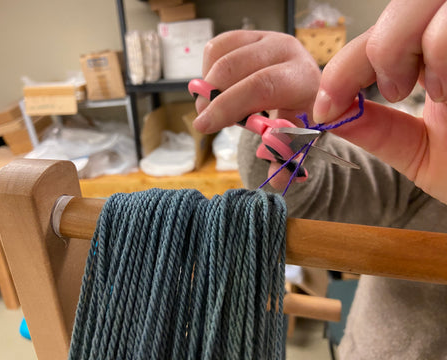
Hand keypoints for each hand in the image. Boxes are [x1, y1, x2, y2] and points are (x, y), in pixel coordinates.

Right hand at [192, 30, 320, 189]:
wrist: (304, 89)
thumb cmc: (299, 118)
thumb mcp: (299, 142)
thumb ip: (287, 161)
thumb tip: (276, 177)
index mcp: (304, 79)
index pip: (262, 86)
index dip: (228, 106)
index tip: (204, 126)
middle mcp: (287, 50)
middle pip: (234, 68)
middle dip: (211, 98)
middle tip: (204, 120)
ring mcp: (266, 37)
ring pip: (220, 56)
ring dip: (208, 85)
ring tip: (215, 106)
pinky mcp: (249, 34)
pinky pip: (215, 47)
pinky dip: (208, 70)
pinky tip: (219, 88)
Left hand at [313, 0, 446, 203]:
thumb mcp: (423, 152)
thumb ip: (378, 130)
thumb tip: (329, 114)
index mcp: (438, 54)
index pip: (376, 35)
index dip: (341, 68)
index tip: (324, 106)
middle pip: (410, 1)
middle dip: (387, 46)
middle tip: (397, 90)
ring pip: (434, 0)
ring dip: (425, 44)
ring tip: (440, 91)